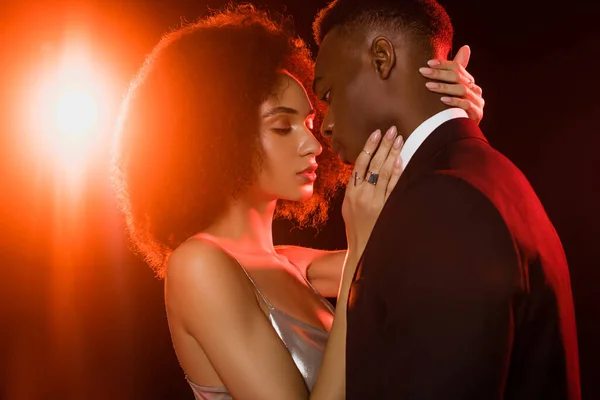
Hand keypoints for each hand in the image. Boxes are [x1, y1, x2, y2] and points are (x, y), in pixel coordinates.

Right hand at [342, 126, 403, 258]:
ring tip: (399, 139)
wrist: (363, 247)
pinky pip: (392, 187)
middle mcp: (362, 194)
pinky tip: (400, 159)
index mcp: (351, 192)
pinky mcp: (386, 207)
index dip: (369, 146)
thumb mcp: (348, 206)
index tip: (376, 133)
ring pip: (384, 172)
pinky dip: (396, 172)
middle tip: (392, 129)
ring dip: (392, 154)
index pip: (360, 163)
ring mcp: (375, 201)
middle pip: (374, 164)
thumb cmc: (355, 226)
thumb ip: (355, 187)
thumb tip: (363, 168)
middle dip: (384, 145)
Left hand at [419, 45, 484, 123]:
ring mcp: (477, 102)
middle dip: (439, 73)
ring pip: (462, 90)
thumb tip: (466, 47)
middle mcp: (475, 90)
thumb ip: (453, 73)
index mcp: (469, 83)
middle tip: (423, 71)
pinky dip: (454, 101)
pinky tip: (442, 100)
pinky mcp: (477, 114)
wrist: (458, 134)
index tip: (428, 63)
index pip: (458, 68)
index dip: (443, 64)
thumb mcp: (449, 92)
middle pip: (458, 77)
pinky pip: (466, 105)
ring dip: (444, 86)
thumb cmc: (450, 111)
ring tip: (428, 85)